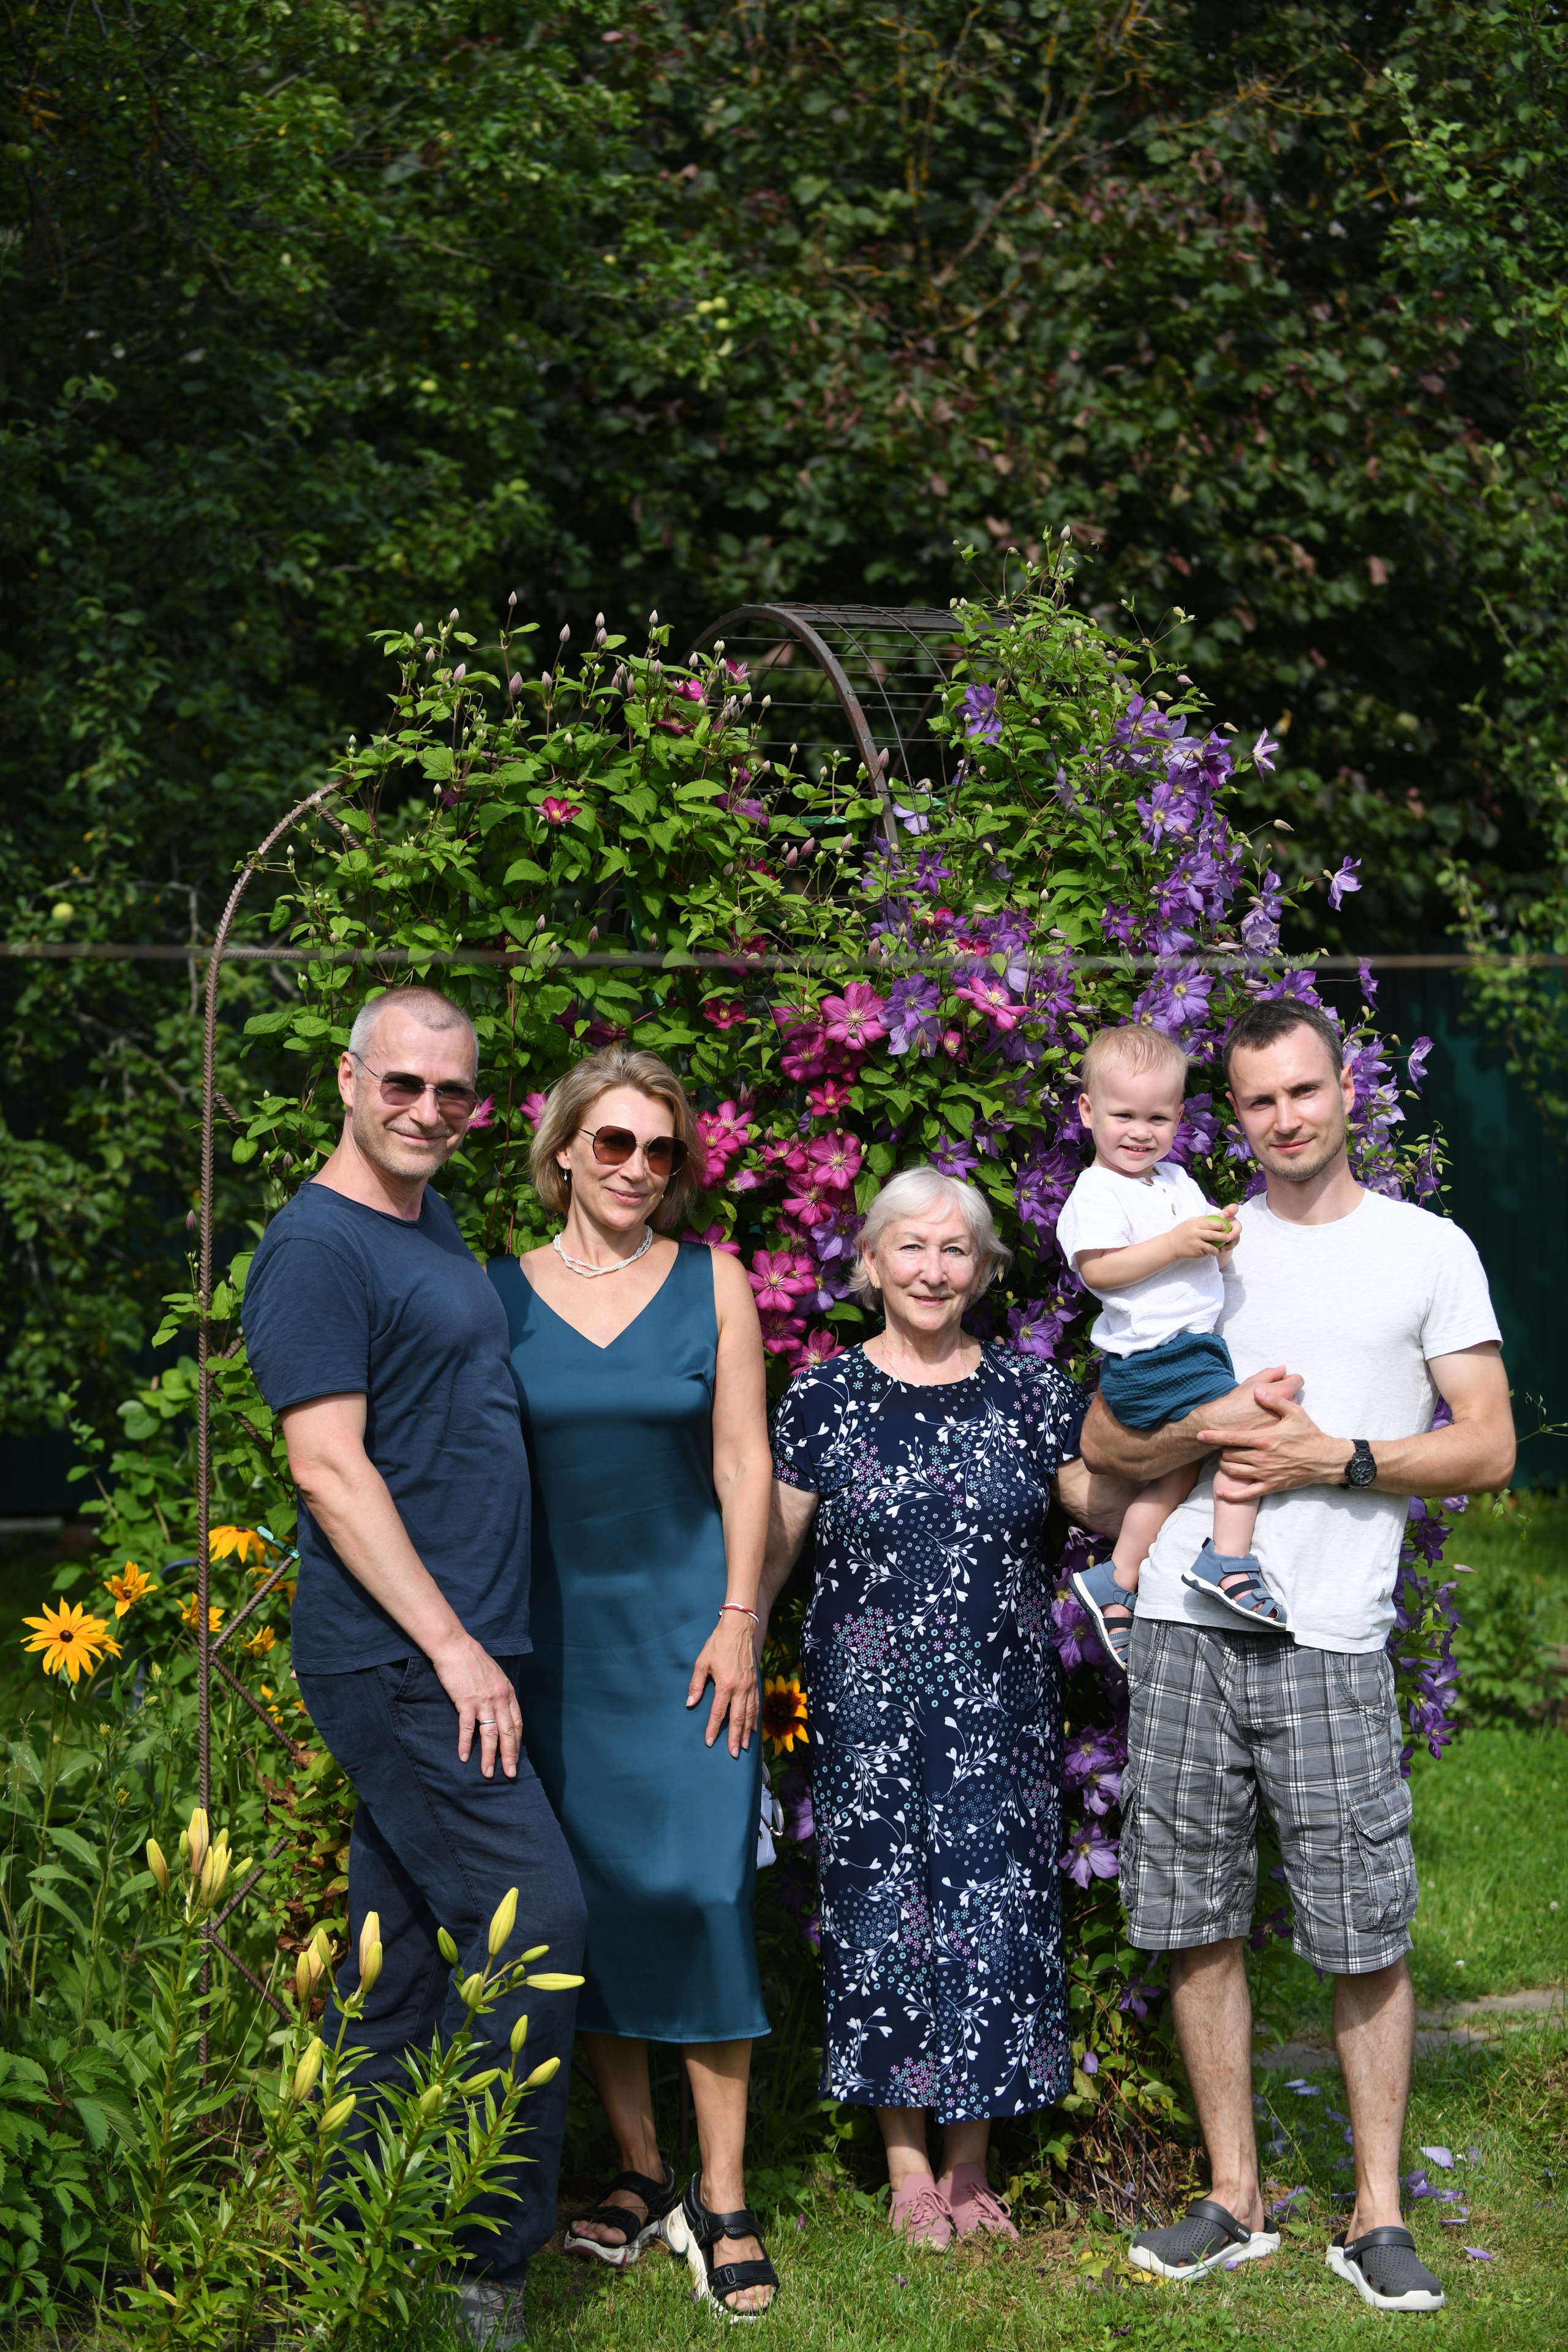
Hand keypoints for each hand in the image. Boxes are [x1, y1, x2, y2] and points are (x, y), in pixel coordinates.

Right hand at [429, 1633, 521, 1779]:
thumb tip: (501, 1708)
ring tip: (488, 1773)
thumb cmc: (473, 1659)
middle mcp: (499, 1698)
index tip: (515, 1756)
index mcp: (508, 1692)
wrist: (455, 1646)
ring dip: (490, 1756)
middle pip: (508, 1733)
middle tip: (510, 1774)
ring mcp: (483, 1701)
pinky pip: (467, 1729)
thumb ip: (499, 1692)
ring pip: (490, 1735)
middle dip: (510, 1756)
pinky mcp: (465, 1702)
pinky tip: (464, 1757)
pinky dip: (466, 1744)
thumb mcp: (495, 1675)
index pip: (517, 1723)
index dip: (516, 1742)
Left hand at [687, 1613, 760, 1756]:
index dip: (713, 1729)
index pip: (718, 1713)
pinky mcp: (756, 1682)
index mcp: (725, 1684)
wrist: (739, 1628)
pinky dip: (755, 1718)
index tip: (710, 1742)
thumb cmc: (718, 1644)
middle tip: (733, 1754)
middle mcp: (740, 1688)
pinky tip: (754, 1728)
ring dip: (746, 1732)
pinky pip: (756, 1704)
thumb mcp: (702, 1662)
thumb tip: (690, 1703)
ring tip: (743, 1746)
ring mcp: (750, 1686)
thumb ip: (696, 1684)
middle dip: (734, 1738)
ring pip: (750, 1714)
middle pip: (737, 1719)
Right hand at [1171, 1211, 1239, 1260]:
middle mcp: (1195, 1234)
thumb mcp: (1189, 1223)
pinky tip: (1209, 1252)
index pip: (1210, 1223)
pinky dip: (1209, 1253)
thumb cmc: (1181, 1232)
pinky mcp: (1196, 1253)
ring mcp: (1196, 1244)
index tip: (1225, 1226)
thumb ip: (1201, 1220)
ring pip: (1212, 1247)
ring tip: (1220, 1249)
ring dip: (1217, 1249)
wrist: (1170, 1246)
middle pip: (1213, 1235)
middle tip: (1228, 1238)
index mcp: (1194, 1225)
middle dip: (1223, 1237)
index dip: (1220, 1225)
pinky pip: (1206, 1253)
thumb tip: (1215, 1217)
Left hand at [1199, 1384, 1346, 1500]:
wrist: (1325, 1459)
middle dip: (1221, 1450)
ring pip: (1234, 1472)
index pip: (1232, 1438)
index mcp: (1264, 1439)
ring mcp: (1265, 1474)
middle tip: (1220, 1446)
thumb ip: (1274, 1401)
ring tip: (1225, 1459)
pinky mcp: (1270, 1486)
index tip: (1200, 1434)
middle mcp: (1261, 1458)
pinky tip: (1221, 1492)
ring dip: (1225, 1465)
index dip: (1213, 1436)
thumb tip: (1257, 1390)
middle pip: (1229, 1455)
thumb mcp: (1295, 1412)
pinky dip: (1231, 1494)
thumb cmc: (1309, 1434)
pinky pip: (1246, 1494)